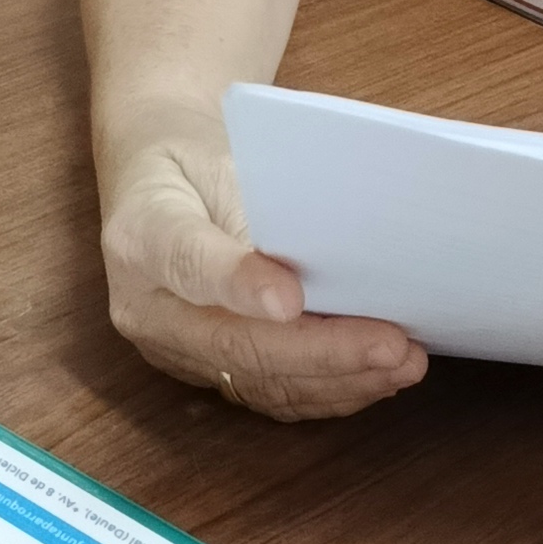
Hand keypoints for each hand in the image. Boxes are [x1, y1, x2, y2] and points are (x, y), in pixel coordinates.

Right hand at [97, 123, 426, 421]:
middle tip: (392, 345)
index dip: (240, 284)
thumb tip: (328, 259)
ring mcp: (170, 347)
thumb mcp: (220, 151)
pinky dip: (325, 391)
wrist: (156, 174)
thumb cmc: (196, 153)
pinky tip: (375, 379)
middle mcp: (144, 306)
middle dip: (322, 352)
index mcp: (140, 233)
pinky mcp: (202, 369)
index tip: (293, 299)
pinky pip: (265, 392)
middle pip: (233, 343)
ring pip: (256, 381)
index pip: (188, 263)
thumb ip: (259, 206)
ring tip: (402, 364)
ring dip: (337, 380)